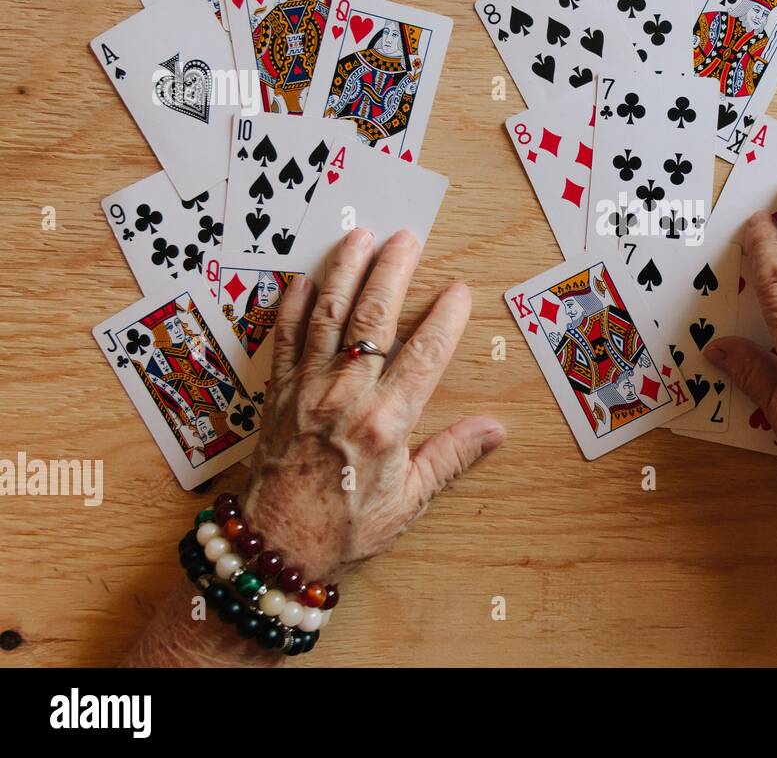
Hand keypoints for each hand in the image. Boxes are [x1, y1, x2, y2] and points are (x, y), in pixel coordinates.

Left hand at [240, 228, 504, 578]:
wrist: (274, 546)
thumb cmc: (344, 526)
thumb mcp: (409, 501)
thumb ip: (451, 457)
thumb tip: (494, 430)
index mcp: (386, 424)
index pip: (424, 355)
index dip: (445, 319)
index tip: (459, 291)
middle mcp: (345, 398)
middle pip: (373, 320)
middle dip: (391, 272)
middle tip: (406, 238)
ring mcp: (307, 390)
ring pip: (328, 316)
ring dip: (344, 272)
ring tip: (358, 237)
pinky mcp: (277, 393)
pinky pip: (284, 338)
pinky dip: (292, 305)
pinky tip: (303, 279)